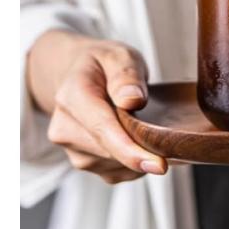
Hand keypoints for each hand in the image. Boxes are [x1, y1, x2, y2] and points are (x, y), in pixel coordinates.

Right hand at [26, 30, 166, 183]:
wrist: (82, 75)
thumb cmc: (104, 64)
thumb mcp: (120, 55)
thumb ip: (126, 75)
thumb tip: (132, 100)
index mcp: (71, 95)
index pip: (101, 128)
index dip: (130, 150)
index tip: (159, 164)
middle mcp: (64, 127)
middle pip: (109, 151)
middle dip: (141, 148)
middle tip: (164, 130)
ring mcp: (71, 149)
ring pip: (114, 165)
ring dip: (137, 153)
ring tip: (145, 126)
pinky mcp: (84, 162)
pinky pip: (116, 172)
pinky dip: (134, 162)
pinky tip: (139, 141)